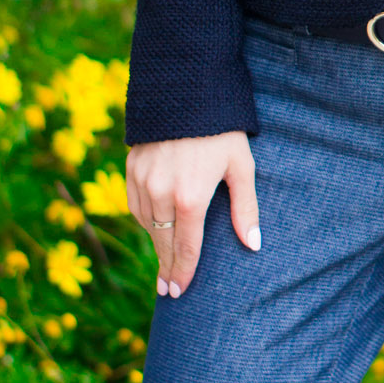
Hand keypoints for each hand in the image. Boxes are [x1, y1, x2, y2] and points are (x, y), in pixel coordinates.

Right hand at [125, 131, 259, 298]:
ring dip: (156, 244)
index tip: (180, 292)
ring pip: (147, 225)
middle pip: (163, 243)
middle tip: (168, 290)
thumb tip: (252, 245)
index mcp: (191, 198)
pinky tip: (154, 227)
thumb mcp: (241, 167)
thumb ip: (245, 208)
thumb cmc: (222, 130)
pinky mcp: (131, 168)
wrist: (185, 90)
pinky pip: (135, 205)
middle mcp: (161, 194)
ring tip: (164, 261)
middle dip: (166, 268)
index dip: (184, 273)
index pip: (186, 248)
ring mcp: (142, 181)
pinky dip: (145, 219)